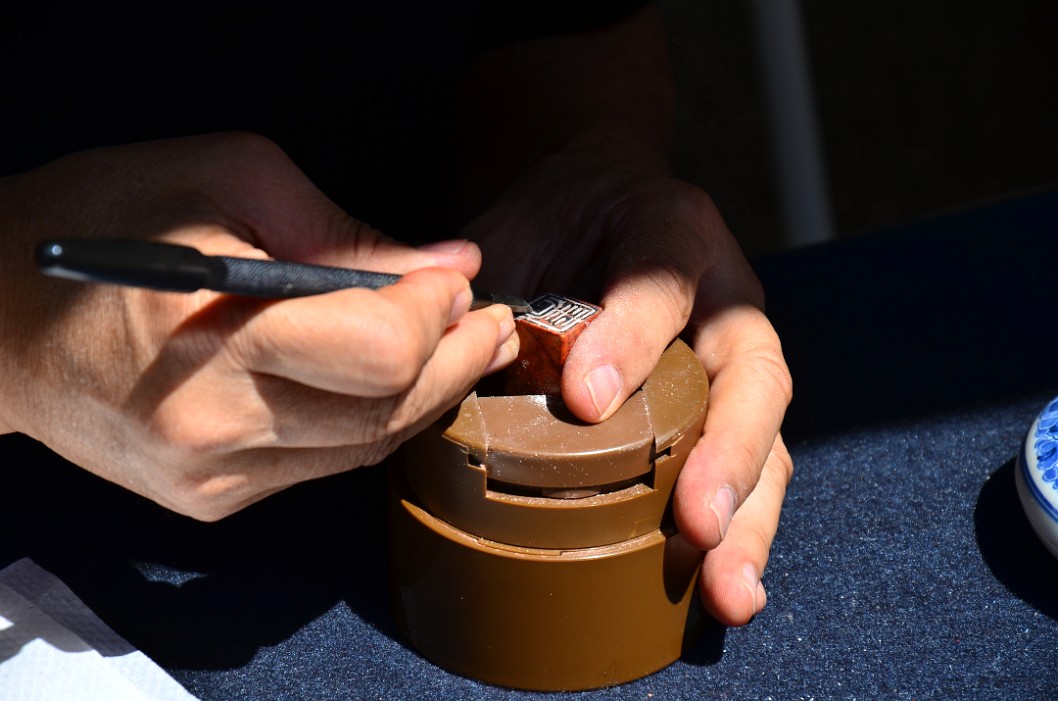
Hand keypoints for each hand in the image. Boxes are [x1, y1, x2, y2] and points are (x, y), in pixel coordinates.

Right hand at [0, 133, 517, 519]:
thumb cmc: (99, 228)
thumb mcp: (224, 182)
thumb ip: (343, 231)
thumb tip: (445, 261)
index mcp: (211, 339)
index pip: (378, 351)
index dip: (438, 315)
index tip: (457, 280)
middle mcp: (213, 426)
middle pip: (389, 409)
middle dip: (460, 360)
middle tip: (490, 320)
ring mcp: (213, 476)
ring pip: (367, 446)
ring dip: (430, 394)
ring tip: (465, 346)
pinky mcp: (214, 499)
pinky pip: (327, 463)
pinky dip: (373, 421)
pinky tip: (396, 382)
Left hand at [465, 154, 792, 625]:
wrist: (591, 204)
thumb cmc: (552, 219)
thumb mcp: (514, 227)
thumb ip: (493, 282)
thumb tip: (452, 366)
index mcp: (669, 231)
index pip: (660, 283)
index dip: (631, 339)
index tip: (585, 400)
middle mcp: (721, 296)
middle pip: (754, 377)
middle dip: (729, 456)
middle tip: (698, 524)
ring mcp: (732, 357)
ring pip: (764, 436)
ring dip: (749, 519)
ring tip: (729, 591)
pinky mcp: (722, 406)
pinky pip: (744, 467)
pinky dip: (735, 531)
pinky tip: (718, 591)